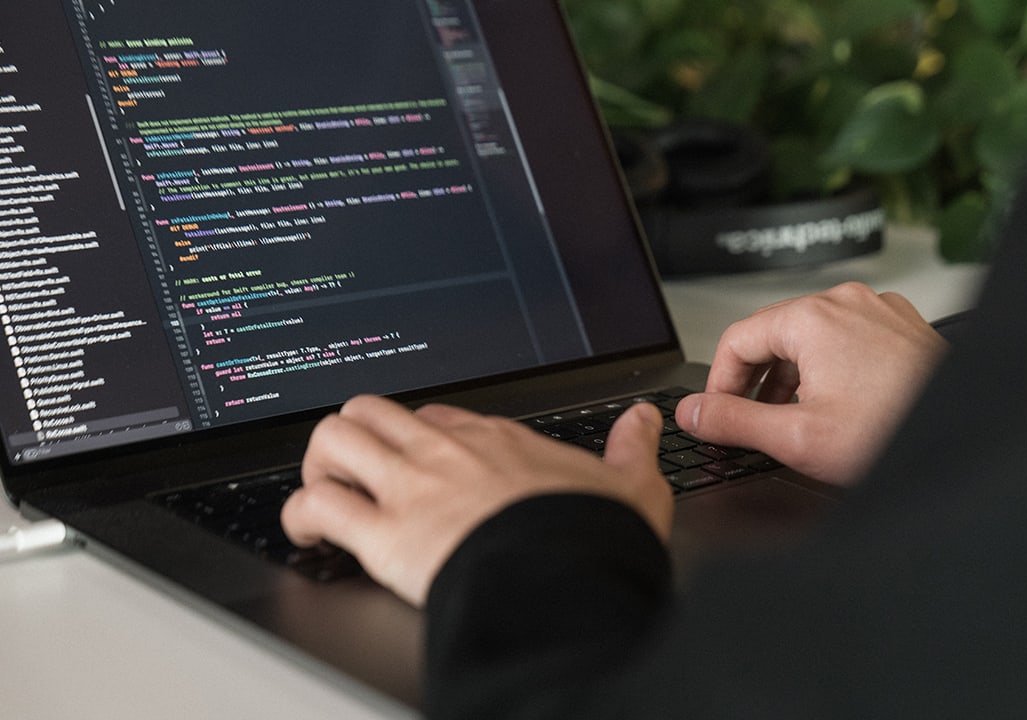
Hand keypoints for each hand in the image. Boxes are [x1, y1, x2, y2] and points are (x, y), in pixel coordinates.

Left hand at [281, 395, 672, 606]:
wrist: (567, 578)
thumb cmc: (591, 536)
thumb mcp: (631, 484)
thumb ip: (632, 448)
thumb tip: (645, 421)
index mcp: (495, 440)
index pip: (433, 415)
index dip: (414, 435)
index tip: (414, 458)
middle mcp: (445, 452)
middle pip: (369, 410)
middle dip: (352, 437)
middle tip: (357, 471)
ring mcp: (410, 487)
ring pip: (331, 438)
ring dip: (319, 465)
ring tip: (327, 494)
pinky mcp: (384, 534)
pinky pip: (315, 504)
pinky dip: (300, 518)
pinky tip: (310, 535)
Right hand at [675, 282, 947, 484]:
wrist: (965, 436)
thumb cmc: (896, 432)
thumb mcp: (797, 437)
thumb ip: (733, 421)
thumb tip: (693, 412)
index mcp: (813, 318)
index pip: (736, 340)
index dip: (718, 383)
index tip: (718, 414)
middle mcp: (846, 302)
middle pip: (774, 334)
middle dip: (756, 380)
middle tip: (753, 422)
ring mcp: (879, 310)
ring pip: (812, 337)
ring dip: (793, 376)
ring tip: (796, 419)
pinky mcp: (902, 326)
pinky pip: (849, 338)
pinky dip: (831, 368)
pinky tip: (839, 406)